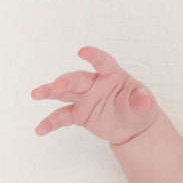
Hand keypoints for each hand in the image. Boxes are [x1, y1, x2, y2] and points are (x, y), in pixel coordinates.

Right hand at [32, 47, 158, 145]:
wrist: (131, 127)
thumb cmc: (138, 110)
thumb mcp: (145, 107)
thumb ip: (142, 103)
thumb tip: (147, 101)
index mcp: (112, 75)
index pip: (103, 62)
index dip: (94, 56)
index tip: (83, 51)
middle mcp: (94, 83)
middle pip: (77, 79)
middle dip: (66, 82)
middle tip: (57, 87)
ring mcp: (84, 98)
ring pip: (64, 93)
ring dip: (49, 92)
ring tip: (35, 95)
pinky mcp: (78, 113)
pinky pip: (62, 117)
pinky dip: (51, 123)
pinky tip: (40, 130)